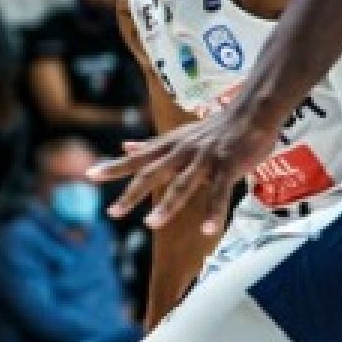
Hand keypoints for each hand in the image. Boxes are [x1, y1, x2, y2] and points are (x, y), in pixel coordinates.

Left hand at [88, 106, 279, 233]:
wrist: (252, 111)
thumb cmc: (216, 126)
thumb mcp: (179, 135)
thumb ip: (152, 145)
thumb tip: (125, 147)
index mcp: (170, 146)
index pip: (137, 159)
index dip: (114, 167)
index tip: (89, 175)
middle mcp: (183, 152)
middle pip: (152, 173)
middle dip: (131, 193)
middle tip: (112, 212)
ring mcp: (205, 159)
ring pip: (183, 184)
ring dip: (167, 205)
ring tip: (150, 224)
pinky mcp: (228, 166)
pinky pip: (220, 192)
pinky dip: (214, 212)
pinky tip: (208, 230)